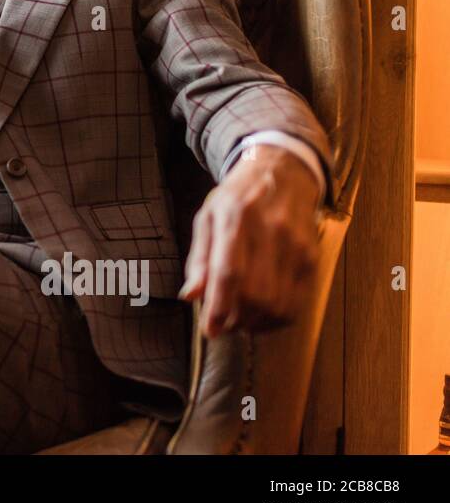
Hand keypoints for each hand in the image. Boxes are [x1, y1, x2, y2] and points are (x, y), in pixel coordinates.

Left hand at [179, 144, 322, 337]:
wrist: (282, 171)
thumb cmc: (237, 198)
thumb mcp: (207, 216)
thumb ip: (198, 257)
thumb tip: (190, 296)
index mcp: (235, 218)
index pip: (229, 273)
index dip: (218, 307)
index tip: (209, 330)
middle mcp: (269, 231)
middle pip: (256, 293)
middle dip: (237, 319)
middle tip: (225, 325)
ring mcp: (296, 244)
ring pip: (279, 302)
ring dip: (258, 323)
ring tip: (242, 322)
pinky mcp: (312, 256)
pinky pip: (298, 300)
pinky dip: (279, 318)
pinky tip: (264, 316)